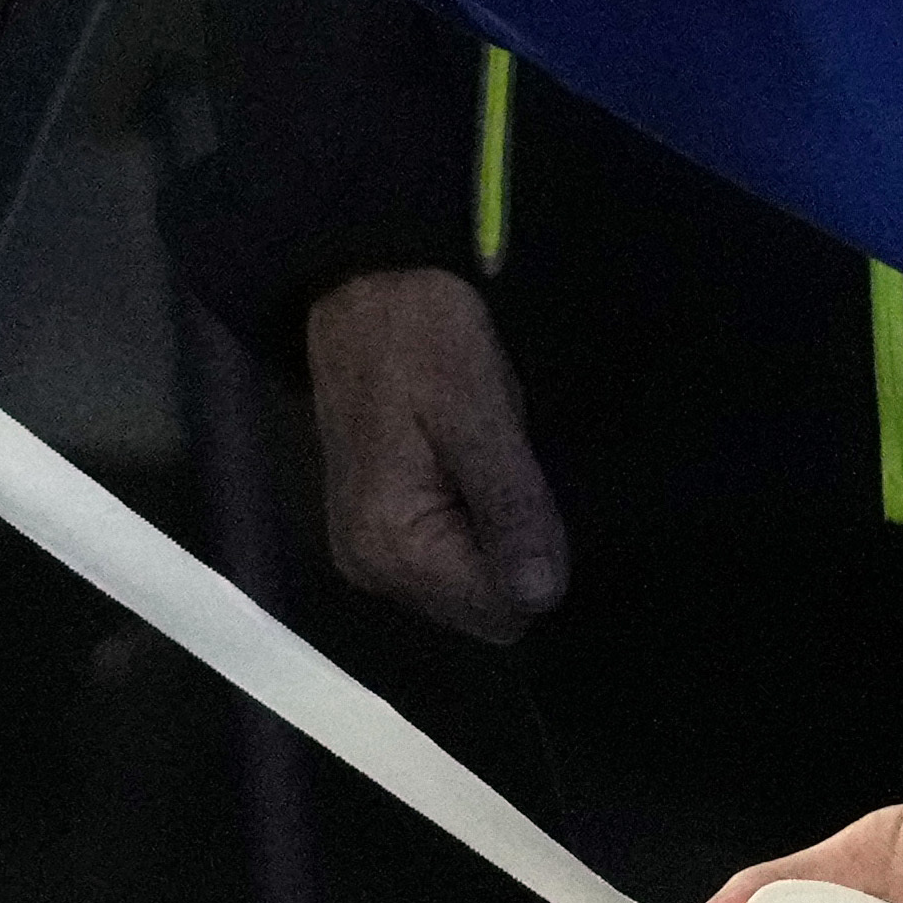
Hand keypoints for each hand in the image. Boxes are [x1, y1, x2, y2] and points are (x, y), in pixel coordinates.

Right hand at [305, 267, 565, 644]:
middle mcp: (370, 570)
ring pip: (471, 590)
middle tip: (507, 471)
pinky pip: (449, 565)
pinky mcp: (373, 533)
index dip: (536, 559)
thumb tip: (542, 595)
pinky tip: (467, 473)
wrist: (360, 290)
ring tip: (483, 465)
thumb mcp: (480, 414)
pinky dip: (473, 530)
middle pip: (484, 612)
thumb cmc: (421, 340)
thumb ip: (511, 508)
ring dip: (495, 541)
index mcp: (391, 547)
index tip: (525, 488)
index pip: (499, 611)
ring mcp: (367, 555)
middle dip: (514, 555)